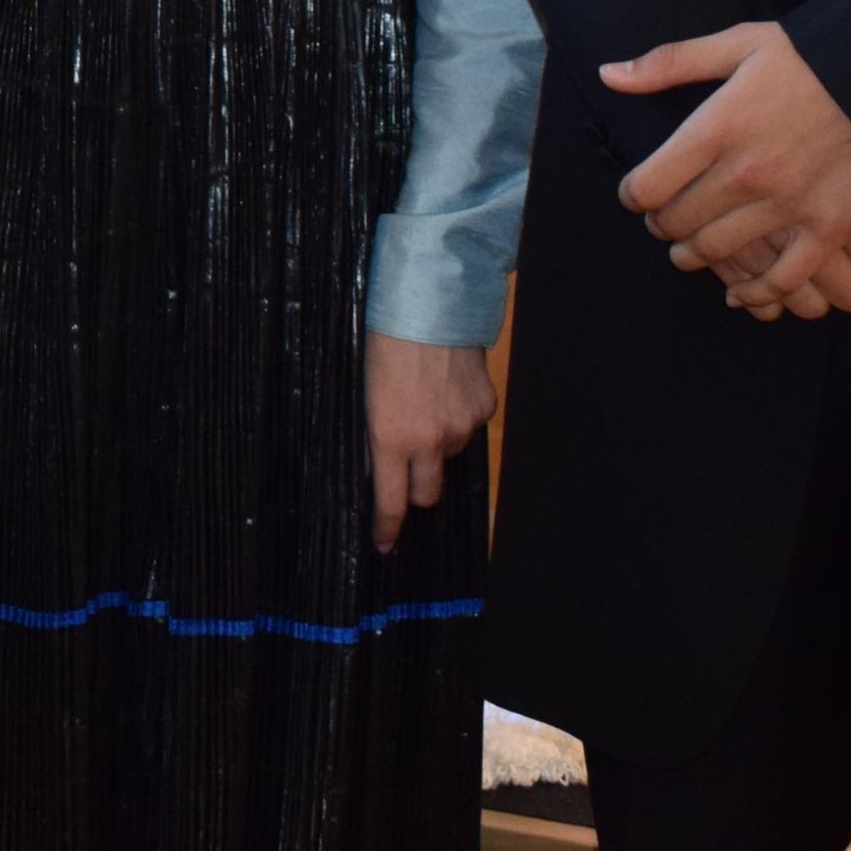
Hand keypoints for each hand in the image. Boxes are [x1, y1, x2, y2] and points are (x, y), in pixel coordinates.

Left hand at [361, 331, 494, 552]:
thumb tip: (376, 469)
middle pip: (427, 493)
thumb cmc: (384, 345)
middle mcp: (431, 441)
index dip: (386, 528)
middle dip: (415, 489)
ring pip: (449, 455)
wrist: (431, 305)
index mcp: (391, 439)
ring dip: (437, 444)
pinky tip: (447, 388)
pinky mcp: (485, 408)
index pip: (390, 502)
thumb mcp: (365, 395)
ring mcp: (463, 426)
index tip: (384, 545)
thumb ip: (374, 437)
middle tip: (406, 472)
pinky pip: (470, 426)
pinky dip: (458, 417)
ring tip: (425, 403)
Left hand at [609, 21, 850, 313]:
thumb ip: (670, 63)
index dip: (634, 196)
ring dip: (696, 257)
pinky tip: (743, 294)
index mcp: (717, 127)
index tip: (638, 194)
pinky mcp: (830, 227)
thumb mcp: (741, 44)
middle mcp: (746, 173)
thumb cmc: (818, 55)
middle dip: (662, 226)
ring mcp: (788, 205)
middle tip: (664, 222)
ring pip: (719, 252)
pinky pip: (784, 277)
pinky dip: (758, 292)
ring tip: (690, 251)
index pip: (648, 185)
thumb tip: (609, 75)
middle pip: (678, 222)